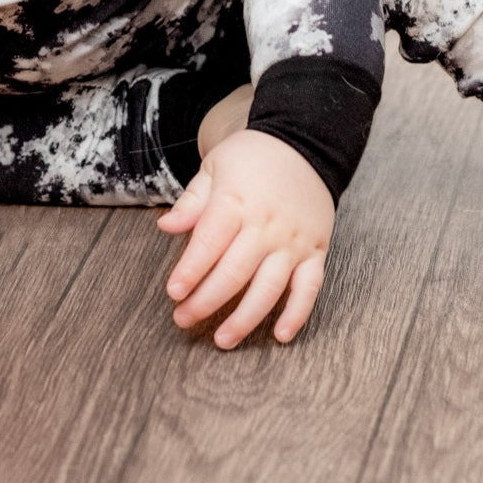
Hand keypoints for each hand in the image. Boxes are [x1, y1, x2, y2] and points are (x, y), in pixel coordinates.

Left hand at [156, 130, 334, 347]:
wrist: (304, 143)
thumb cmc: (252, 157)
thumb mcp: (215, 167)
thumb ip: (192, 201)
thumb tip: (166, 227)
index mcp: (236, 202)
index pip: (208, 244)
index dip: (189, 272)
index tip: (173, 293)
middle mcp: (266, 225)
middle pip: (233, 273)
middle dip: (206, 301)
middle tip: (184, 319)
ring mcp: (294, 241)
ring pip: (269, 289)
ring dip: (245, 318)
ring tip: (223, 339)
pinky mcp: (316, 250)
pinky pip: (309, 288)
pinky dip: (298, 314)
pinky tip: (281, 335)